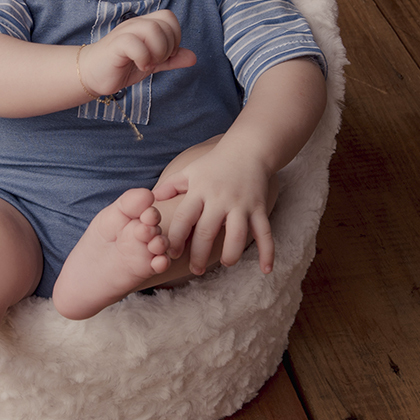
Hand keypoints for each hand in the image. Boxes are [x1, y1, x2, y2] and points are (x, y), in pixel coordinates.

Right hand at [78, 10, 195, 97]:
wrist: (92, 74)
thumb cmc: (122, 66)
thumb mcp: (152, 63)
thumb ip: (171, 60)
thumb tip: (193, 57)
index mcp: (145, 24)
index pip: (170, 18)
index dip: (175, 37)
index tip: (166, 55)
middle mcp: (136, 24)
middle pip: (164, 23)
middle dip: (168, 47)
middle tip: (156, 61)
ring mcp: (125, 32)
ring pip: (152, 29)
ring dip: (157, 52)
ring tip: (148, 64)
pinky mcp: (115, 44)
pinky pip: (135, 44)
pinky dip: (143, 58)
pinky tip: (139, 66)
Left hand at [153, 146, 274, 275]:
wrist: (248, 149)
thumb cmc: (214, 164)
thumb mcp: (189, 171)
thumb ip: (170, 186)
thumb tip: (151, 199)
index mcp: (200, 191)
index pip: (184, 219)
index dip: (176, 239)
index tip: (172, 254)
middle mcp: (220, 199)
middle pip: (207, 232)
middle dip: (199, 255)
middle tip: (195, 270)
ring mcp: (241, 204)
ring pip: (237, 236)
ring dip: (230, 255)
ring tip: (224, 264)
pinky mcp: (259, 208)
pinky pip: (265, 232)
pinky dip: (268, 252)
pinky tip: (266, 269)